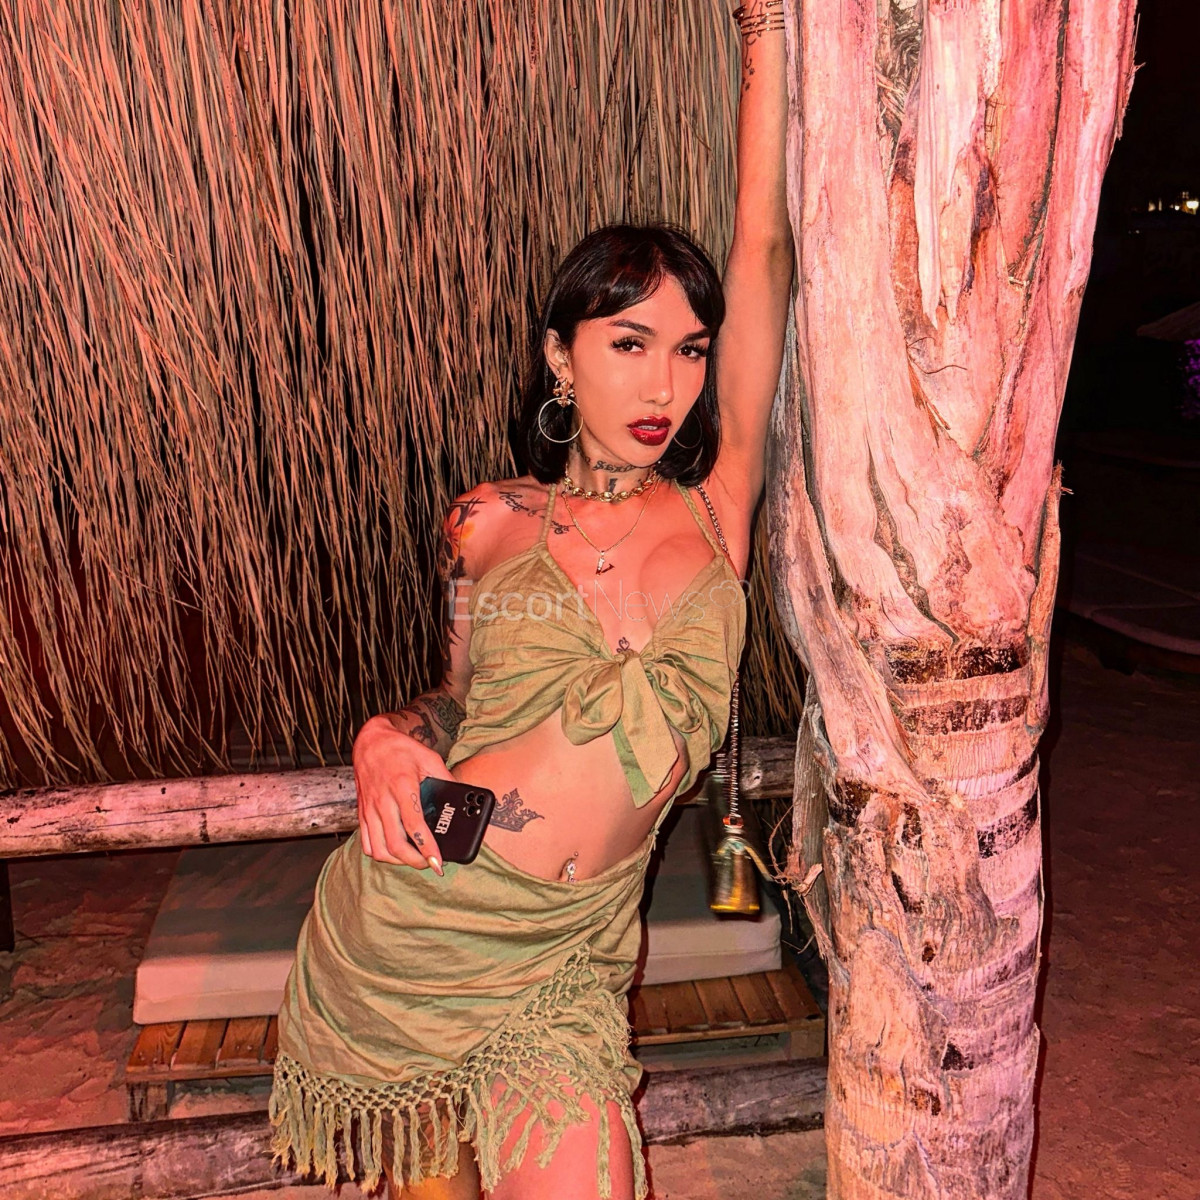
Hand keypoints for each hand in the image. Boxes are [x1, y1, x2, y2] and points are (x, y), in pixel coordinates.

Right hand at [352, 716, 455, 872]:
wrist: (371, 742)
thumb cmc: (401, 750)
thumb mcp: (429, 758)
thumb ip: (446, 779)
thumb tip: (462, 797)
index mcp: (402, 786)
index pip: (414, 825)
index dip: (427, 847)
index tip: (437, 861)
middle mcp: (383, 801)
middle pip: (395, 844)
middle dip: (414, 861)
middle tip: (430, 864)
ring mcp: (370, 809)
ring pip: (379, 849)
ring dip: (398, 861)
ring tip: (414, 859)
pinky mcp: (362, 814)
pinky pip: (367, 843)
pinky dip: (381, 854)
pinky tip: (394, 852)